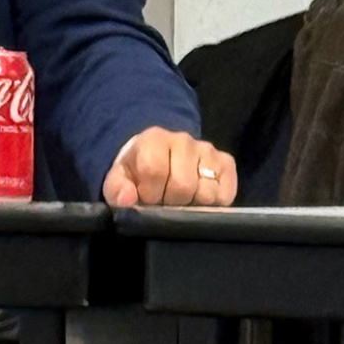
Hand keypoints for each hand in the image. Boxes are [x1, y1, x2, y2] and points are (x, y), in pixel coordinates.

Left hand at [102, 126, 236, 206]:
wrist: (157, 157)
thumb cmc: (137, 172)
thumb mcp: (119, 180)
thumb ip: (117, 189)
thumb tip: (127, 199)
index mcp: (154, 139)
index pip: (155, 170)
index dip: (150, 192)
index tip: (147, 197)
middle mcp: (183, 140)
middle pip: (183, 185)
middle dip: (172, 201)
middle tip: (165, 200)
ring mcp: (207, 150)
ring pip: (206, 192)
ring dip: (192, 204)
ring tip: (181, 198)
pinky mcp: (226, 162)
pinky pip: (225, 194)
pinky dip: (214, 203)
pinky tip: (198, 197)